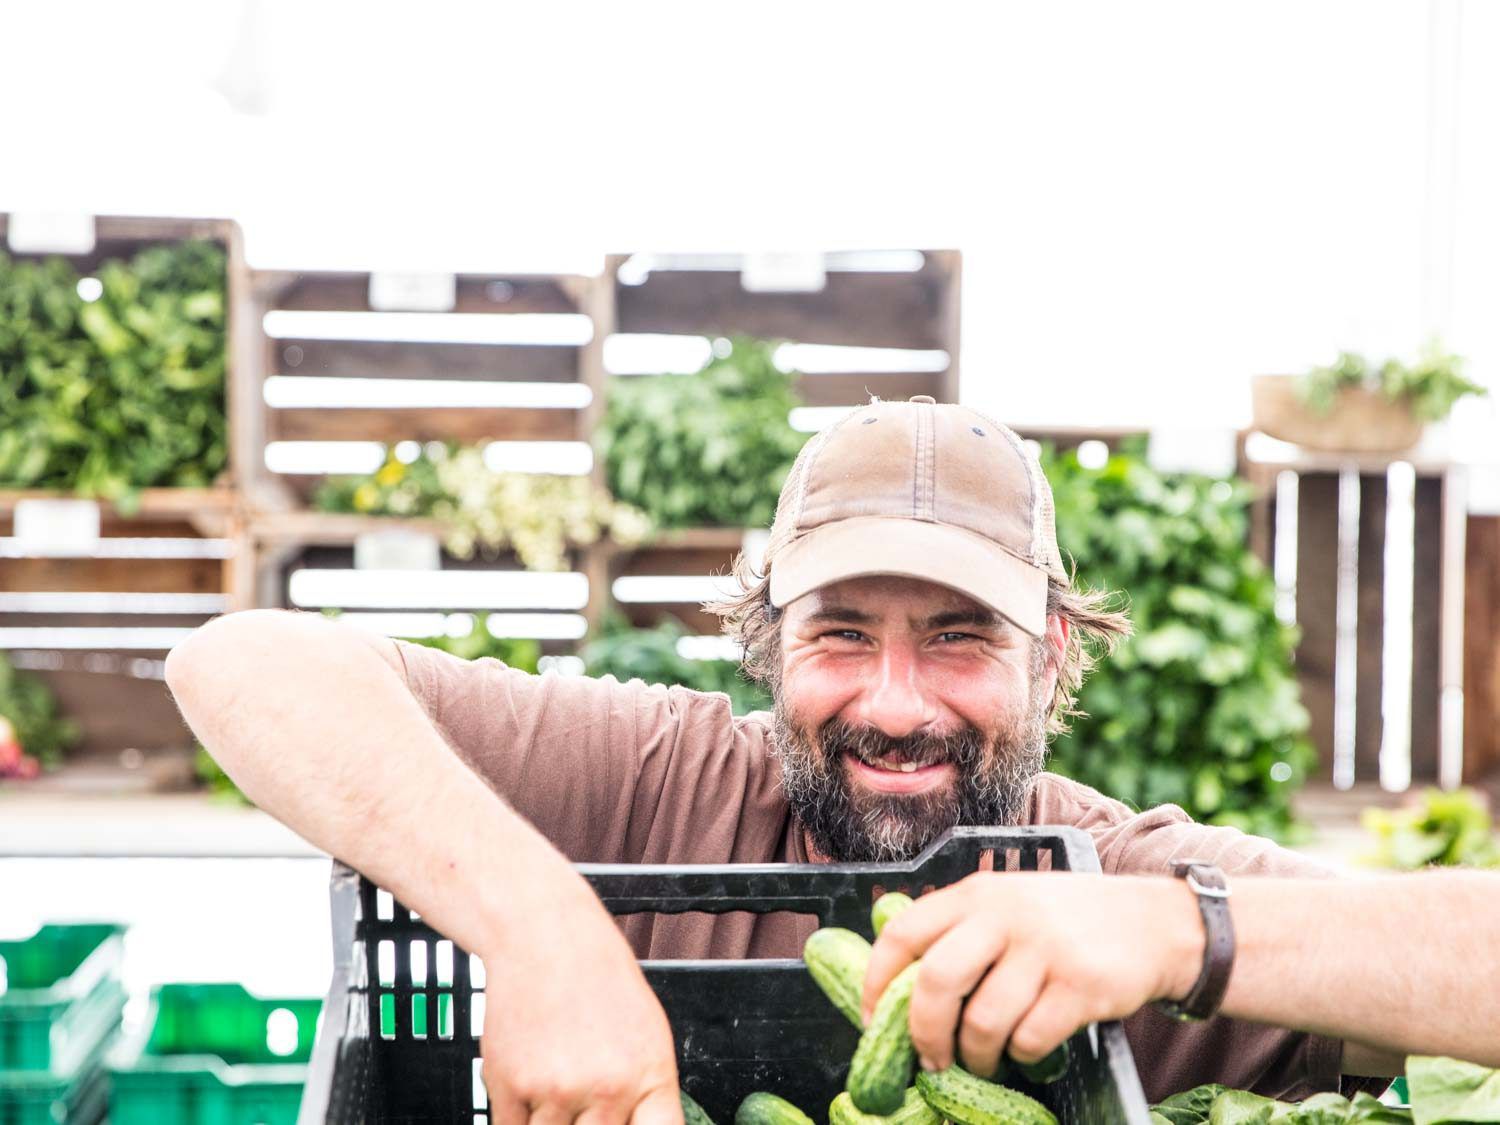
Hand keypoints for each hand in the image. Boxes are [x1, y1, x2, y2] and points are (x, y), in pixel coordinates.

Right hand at [480, 875, 681, 1124]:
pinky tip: (531, 1083)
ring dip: (552, 1123)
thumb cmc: (600, 981)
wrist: (545, 938)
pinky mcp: (510, 1086)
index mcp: (650, 1075)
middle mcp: (606, 1089)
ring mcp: (556, 1090)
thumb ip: (645, 1095)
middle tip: (580, 1105)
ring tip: (557, 1084)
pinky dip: (521, 1118)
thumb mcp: (648, 1035)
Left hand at [861, 872, 1202, 1078]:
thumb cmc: (1067, 922)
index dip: (876, 980)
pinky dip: (1021, 1055)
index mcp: (976, 893)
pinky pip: (1030, 1038)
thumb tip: (901, 990)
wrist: (1154, 923)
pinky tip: (1027, 1050)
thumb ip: (963, 931)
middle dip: (923, 1032)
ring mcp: (1044, 949)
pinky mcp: (1080, 985)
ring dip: (976, 1055)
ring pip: (983, 1020)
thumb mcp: (1010, 904)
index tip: (872, 1018)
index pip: (904, 932)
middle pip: (937, 981)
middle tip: (929, 1059)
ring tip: (983, 1062)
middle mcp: (1005, 914)